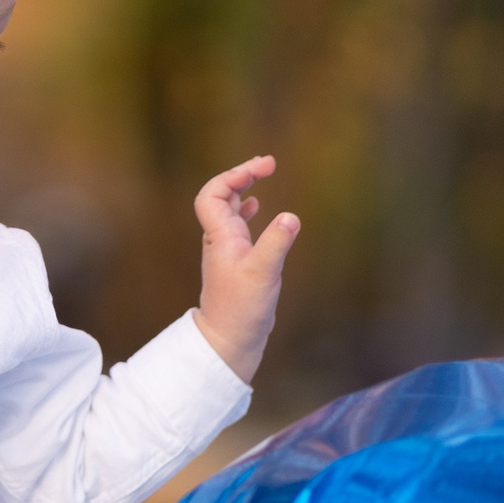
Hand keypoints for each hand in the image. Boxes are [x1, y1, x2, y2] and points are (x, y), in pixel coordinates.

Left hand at [189, 155, 299, 381]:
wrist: (228, 340)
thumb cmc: (242, 309)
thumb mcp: (263, 274)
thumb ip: (276, 243)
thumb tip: (290, 216)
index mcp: (221, 237)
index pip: (213, 194)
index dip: (233, 176)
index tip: (261, 169)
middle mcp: (220, 240)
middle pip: (221, 195)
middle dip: (242, 174)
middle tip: (269, 163)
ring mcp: (227, 251)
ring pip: (229, 209)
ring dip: (244, 189)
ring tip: (263, 174)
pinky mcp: (237, 262)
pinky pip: (237, 226)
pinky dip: (247, 211)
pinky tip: (258, 208)